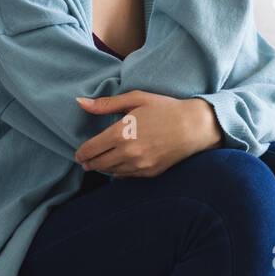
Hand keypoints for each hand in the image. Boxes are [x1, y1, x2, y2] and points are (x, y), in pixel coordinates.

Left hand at [73, 92, 220, 178]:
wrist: (195, 126)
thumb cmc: (165, 109)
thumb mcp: (136, 99)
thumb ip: (106, 104)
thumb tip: (80, 103)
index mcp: (121, 133)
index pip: (89, 149)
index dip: (81, 153)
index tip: (79, 153)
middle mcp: (127, 152)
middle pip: (97, 164)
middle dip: (88, 162)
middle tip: (86, 160)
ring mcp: (138, 165)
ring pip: (110, 171)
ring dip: (102, 167)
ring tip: (101, 161)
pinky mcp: (149, 173)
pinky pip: (125, 176)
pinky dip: (118, 172)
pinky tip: (119, 165)